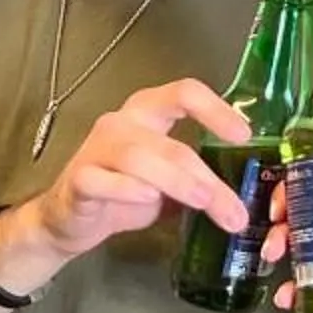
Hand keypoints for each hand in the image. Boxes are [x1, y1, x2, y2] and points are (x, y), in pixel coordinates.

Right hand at [0, 81, 250, 289]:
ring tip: (203, 204)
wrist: (68, 219)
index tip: (244, 136)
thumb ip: (197, 179)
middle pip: (172, 144)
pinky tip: (148, 199)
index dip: (216, 109)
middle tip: (234, 210)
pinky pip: (102, 180)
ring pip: (141, 158)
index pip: (184, 93)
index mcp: (148, 113)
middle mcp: (122, 123)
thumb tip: (245, 198)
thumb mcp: (167, 182)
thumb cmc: (122, 192)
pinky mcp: (78, 179)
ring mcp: (97, 149)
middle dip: (208, 178)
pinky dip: (127, 189)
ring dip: (178, 182)